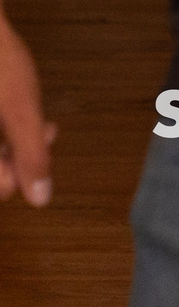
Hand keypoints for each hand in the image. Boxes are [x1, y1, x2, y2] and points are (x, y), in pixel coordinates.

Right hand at [0, 10, 54, 207]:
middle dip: (16, 158)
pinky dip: (4, 128)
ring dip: (13, 144)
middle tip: (47, 135)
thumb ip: (29, 153)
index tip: (38, 162)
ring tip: (45, 126)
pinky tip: (24, 115)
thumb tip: (39, 199)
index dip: (14, 179)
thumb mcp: (19, 107)